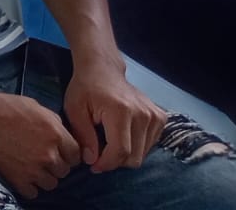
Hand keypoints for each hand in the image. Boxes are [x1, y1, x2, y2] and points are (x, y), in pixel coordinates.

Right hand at [0, 90, 82, 198]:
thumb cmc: (1, 105)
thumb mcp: (33, 105)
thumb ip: (52, 120)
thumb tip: (61, 130)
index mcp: (55, 133)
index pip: (76, 154)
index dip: (67, 153)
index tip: (58, 151)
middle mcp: (48, 153)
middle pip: (64, 171)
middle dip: (55, 164)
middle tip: (40, 156)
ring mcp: (33, 168)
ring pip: (51, 183)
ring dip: (43, 177)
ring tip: (30, 166)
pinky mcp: (17, 179)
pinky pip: (33, 192)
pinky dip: (28, 186)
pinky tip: (20, 174)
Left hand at [62, 58, 165, 172]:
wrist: (103, 69)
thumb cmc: (85, 88)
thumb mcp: (74, 109)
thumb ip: (83, 136)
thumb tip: (92, 160)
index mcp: (121, 111)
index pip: (120, 151)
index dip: (106, 164)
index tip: (93, 165)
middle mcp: (143, 114)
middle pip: (134, 157)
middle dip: (114, 162)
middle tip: (98, 154)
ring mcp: (155, 115)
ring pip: (143, 154)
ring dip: (125, 155)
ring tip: (108, 142)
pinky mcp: (161, 117)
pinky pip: (150, 145)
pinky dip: (135, 147)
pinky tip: (121, 136)